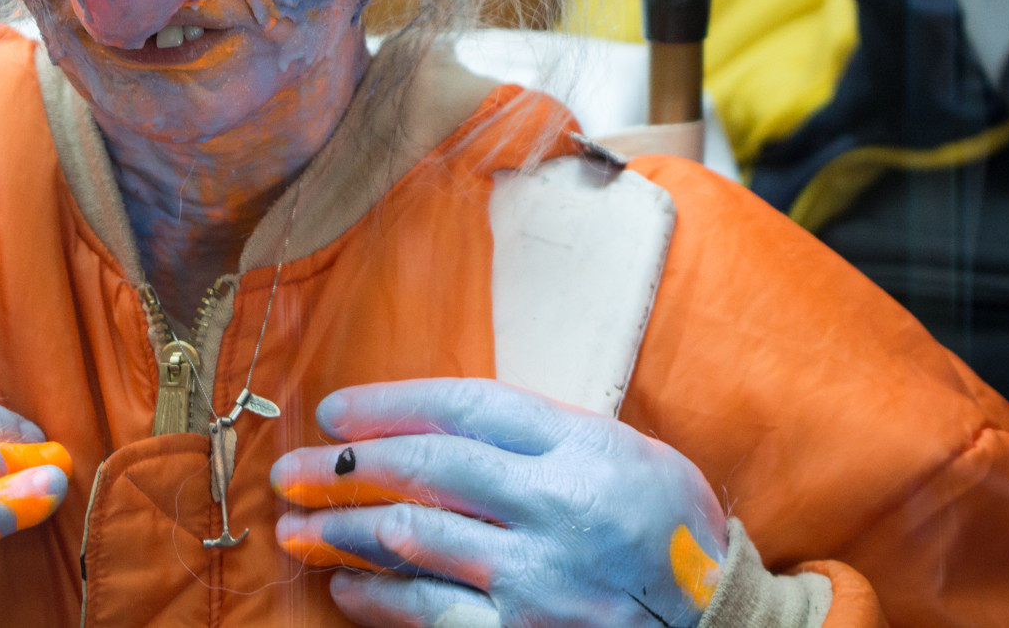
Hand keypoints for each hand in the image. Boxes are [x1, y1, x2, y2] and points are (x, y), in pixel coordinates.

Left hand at [270, 379, 726, 627]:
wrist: (718, 624)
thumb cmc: (668, 531)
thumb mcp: (626, 454)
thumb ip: (542, 431)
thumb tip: (439, 415)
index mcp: (582, 445)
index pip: (464, 406)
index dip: (388, 403)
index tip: (334, 410)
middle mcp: (555, 505)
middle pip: (426, 468)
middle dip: (344, 466)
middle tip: (290, 469)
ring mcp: (537, 577)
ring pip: (413, 540)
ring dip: (342, 532)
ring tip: (297, 528)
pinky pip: (429, 613)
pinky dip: (377, 599)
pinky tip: (346, 588)